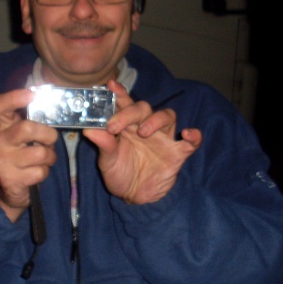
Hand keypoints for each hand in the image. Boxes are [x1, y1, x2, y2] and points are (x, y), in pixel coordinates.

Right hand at [0, 89, 58, 221]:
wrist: (11, 190)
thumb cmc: (24, 156)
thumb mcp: (26, 137)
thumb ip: (35, 121)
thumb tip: (55, 102)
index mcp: (3, 126)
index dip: (15, 97)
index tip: (32, 94)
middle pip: (27, 128)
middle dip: (48, 135)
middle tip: (50, 141)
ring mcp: (2, 161)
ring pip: (40, 153)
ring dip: (50, 157)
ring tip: (44, 160)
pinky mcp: (10, 179)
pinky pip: (40, 172)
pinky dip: (44, 172)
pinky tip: (36, 173)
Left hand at [83, 80, 201, 203]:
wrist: (135, 198)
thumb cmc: (120, 175)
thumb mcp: (108, 163)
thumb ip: (104, 146)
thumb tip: (89, 130)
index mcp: (127, 126)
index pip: (124, 104)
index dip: (119, 93)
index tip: (111, 85)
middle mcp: (146, 127)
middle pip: (144, 108)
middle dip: (129, 112)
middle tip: (114, 127)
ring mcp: (164, 139)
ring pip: (167, 116)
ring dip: (156, 119)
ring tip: (143, 132)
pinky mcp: (178, 153)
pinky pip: (192, 142)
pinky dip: (194, 135)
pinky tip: (187, 134)